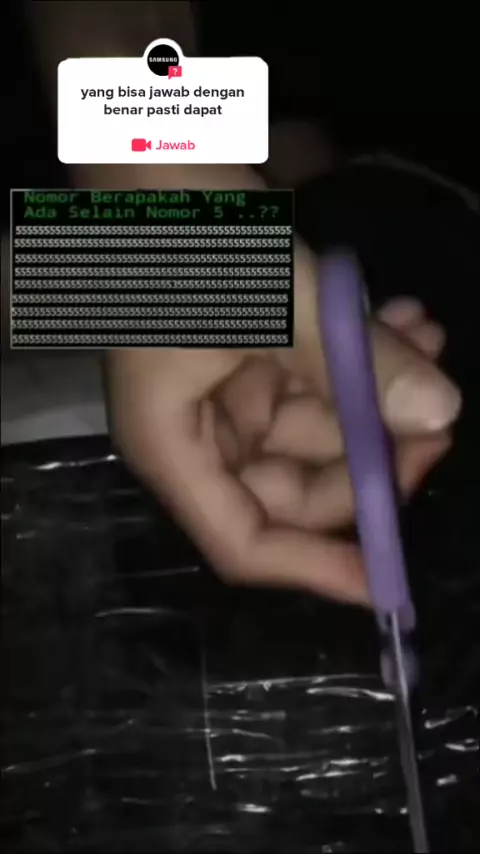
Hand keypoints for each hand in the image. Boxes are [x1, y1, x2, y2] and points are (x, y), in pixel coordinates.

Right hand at [107, 245, 460, 605]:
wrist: (147, 147)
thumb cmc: (185, 233)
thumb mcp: (276, 301)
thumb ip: (356, 362)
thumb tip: (440, 414)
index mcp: (175, 447)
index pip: (244, 542)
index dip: (316, 568)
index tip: (389, 578)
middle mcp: (198, 434)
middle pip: (296, 488)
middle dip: (370, 458)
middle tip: (435, 419)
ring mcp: (225, 394)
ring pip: (318, 427)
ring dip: (376, 392)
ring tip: (428, 336)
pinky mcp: (249, 355)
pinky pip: (314, 378)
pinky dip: (358, 357)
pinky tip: (405, 319)